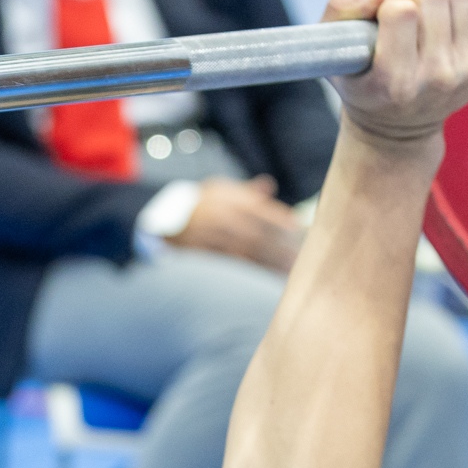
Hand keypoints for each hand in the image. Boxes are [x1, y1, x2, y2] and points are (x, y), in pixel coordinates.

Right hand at [169, 175, 300, 271]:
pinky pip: (231, 268)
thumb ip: (247, 192)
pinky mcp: (203, 256)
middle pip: (255, 234)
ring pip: (245, 253)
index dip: (279, 219)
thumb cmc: (202, 206)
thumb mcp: (220, 191)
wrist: (166, 221)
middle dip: (279, 248)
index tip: (298, 228)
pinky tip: (263, 282)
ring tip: (288, 274)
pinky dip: (249, 275)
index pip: (259, 209)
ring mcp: (210, 238)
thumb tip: (268, 185)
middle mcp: (219, 218)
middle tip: (300, 258)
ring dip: (268, 264)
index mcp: (226, 199)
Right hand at [324, 0, 467, 151]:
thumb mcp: (331, 51)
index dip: (387, 4)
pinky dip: (458, 6)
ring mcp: (466, 71)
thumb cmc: (361, 82)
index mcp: (396, 82)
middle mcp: (436, 79)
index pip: (401, 12)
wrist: (398, 129)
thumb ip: (340, 10)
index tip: (381, 20)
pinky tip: (442, 25)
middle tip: (401, 12)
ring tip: (422, 17)